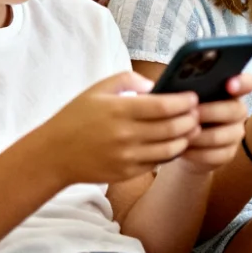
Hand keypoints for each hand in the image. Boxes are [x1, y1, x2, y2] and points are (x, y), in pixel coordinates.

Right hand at [32, 72, 202, 185]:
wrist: (53, 154)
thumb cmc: (76, 117)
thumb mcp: (97, 90)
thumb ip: (127, 79)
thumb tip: (154, 85)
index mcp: (119, 110)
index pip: (164, 106)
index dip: (184, 102)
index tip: (193, 97)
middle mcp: (125, 135)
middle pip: (173, 128)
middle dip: (191, 119)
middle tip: (199, 113)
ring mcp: (127, 156)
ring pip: (170, 149)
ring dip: (186, 138)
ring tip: (192, 129)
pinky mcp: (126, 173)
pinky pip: (158, 163)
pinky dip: (171, 153)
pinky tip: (175, 144)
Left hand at [170, 73, 251, 173]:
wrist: (182, 143)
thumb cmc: (182, 112)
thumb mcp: (183, 98)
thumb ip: (183, 89)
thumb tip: (168, 87)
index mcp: (230, 91)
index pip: (248, 83)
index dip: (242, 83)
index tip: (229, 85)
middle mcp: (238, 111)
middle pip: (233, 110)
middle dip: (209, 112)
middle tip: (189, 114)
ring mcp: (236, 133)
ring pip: (221, 135)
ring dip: (198, 136)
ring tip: (180, 134)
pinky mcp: (228, 154)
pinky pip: (214, 154)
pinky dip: (195, 153)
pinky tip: (182, 149)